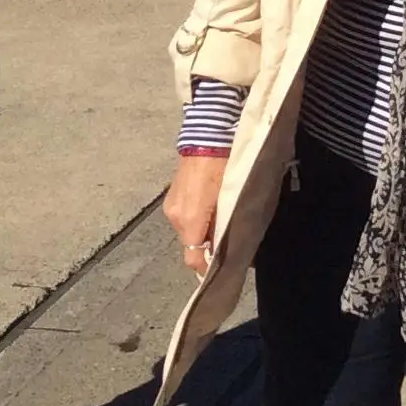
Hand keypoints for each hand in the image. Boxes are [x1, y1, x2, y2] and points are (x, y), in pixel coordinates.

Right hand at [164, 153, 228, 274]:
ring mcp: (171, 206)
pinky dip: (197, 220)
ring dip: (203, 232)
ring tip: (222, 224)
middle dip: (208, 248)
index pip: (194, 259)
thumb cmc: (225, 167)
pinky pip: (185, 217)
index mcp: (189, 220)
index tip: (225, 270)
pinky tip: (211, 210)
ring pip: (188, 231)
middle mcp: (175, 217)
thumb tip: (234, 250)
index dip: (208, 268)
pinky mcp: (172, 196)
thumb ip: (228, 227)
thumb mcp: (232, 199)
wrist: (208, 135)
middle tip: (229, 244)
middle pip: (191, 246)